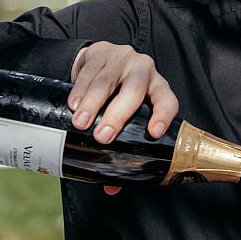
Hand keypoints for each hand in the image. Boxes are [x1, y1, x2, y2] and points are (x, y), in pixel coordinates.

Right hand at [69, 42, 178, 195]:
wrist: (99, 59)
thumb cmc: (117, 96)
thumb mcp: (125, 116)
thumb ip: (122, 147)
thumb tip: (111, 188)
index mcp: (157, 88)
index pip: (168, 100)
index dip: (163, 116)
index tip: (153, 133)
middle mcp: (144, 70)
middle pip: (134, 90)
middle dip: (118, 114)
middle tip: (102, 136)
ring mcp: (122, 58)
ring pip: (107, 81)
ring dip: (93, 104)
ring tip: (80, 124)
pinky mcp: (100, 51)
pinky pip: (89, 72)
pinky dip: (79, 91)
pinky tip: (73, 105)